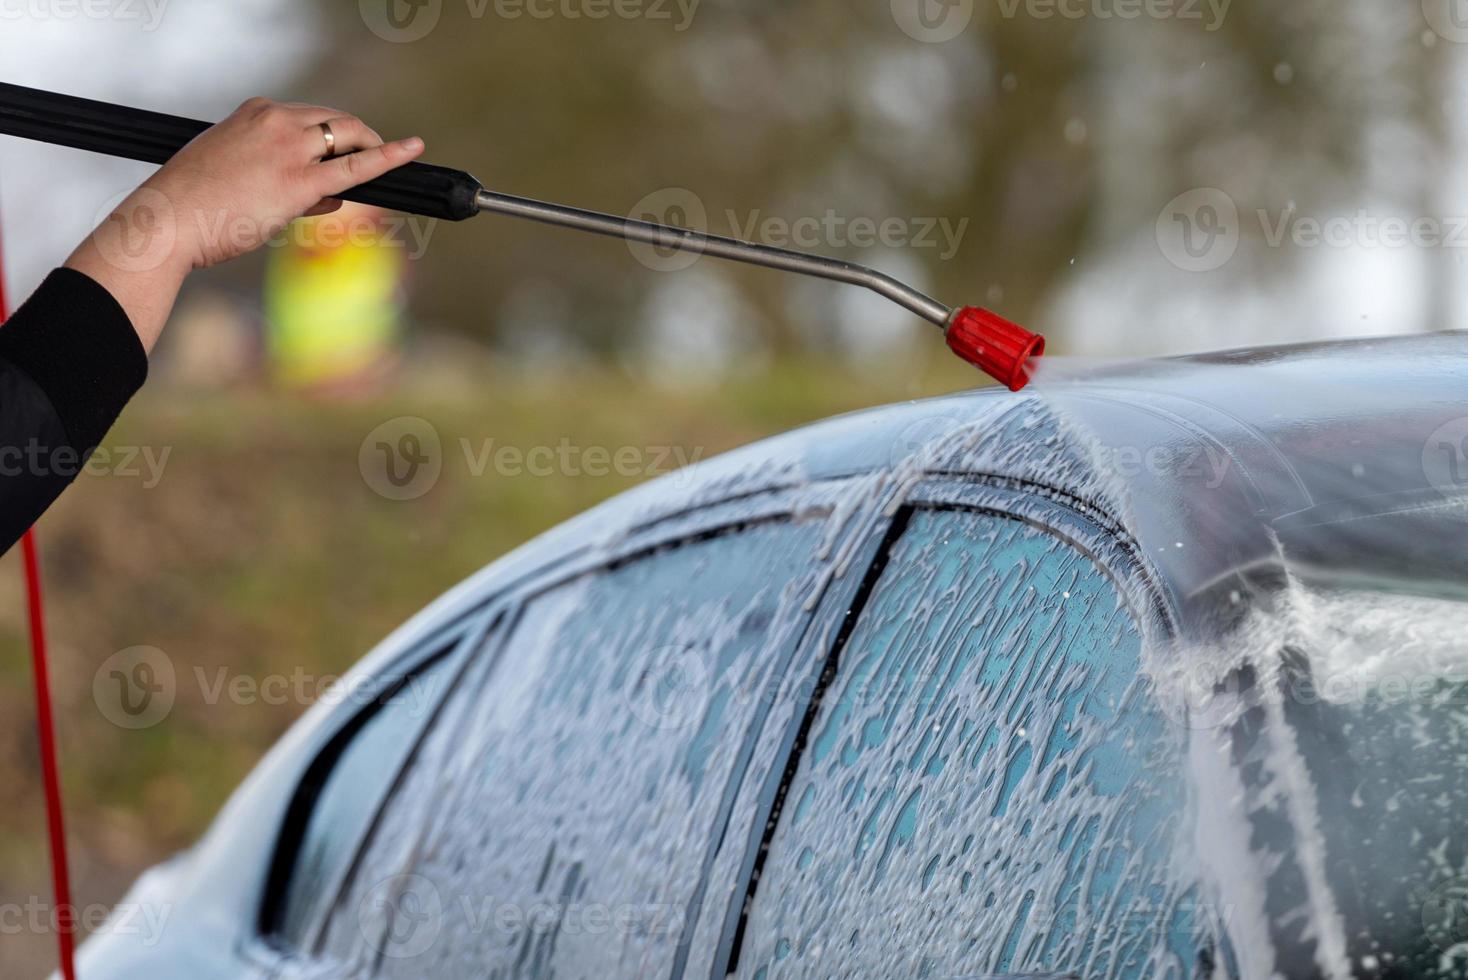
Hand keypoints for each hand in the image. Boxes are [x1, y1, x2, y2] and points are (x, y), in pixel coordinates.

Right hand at [66, 98, 424, 350]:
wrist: (167, 221)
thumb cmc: (192, 206)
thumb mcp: (232, 173)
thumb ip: (278, 177)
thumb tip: (327, 197)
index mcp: (254, 112)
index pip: (309, 118)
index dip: (329, 141)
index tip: (338, 155)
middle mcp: (275, 120)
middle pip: (337, 122)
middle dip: (358, 140)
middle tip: (373, 160)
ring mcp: (290, 148)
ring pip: (349, 137)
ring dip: (371, 151)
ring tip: (387, 167)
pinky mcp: (301, 181)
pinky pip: (357, 167)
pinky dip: (389, 157)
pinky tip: (412, 151)